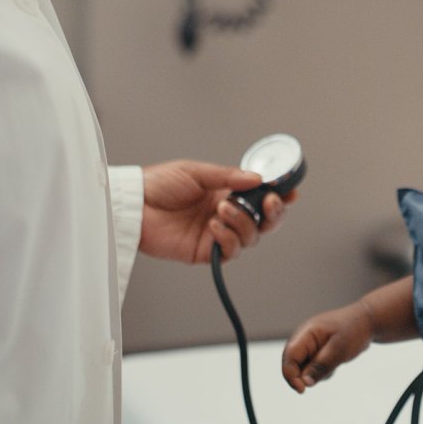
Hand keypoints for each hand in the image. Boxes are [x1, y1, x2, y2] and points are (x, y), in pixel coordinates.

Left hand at [140, 160, 296, 262]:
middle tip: (270, 202)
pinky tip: (214, 226)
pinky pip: (230, 251)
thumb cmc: (158, 185)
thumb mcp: (196, 171)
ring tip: (222, 209)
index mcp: (226, 194)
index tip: (289, 191)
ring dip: (243, 222)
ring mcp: (218, 234)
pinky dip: (228, 238)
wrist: (132, 205)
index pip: (261, 198)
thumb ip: (228, 176)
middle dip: (273, 213)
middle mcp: (226, 215)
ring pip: (251, 236)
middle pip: (264, 222)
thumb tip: (257, 178)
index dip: (279, 197)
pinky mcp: (206, 252)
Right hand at [281, 302, 375, 393]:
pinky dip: (323, 371)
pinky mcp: (316, 352)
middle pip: (292, 364)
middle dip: (305, 375)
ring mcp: (309, 346)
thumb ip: (321, 366)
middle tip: (329, 371)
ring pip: (303, 369)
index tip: (302, 390)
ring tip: (336, 360)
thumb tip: (305, 383)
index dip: (291, 375)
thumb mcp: (339, 349)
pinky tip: (337, 360)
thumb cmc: (354, 331)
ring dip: (317, 373)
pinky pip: (313, 368)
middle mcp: (304, 339)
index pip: (289, 356)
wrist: (367, 322)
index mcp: (306, 333)